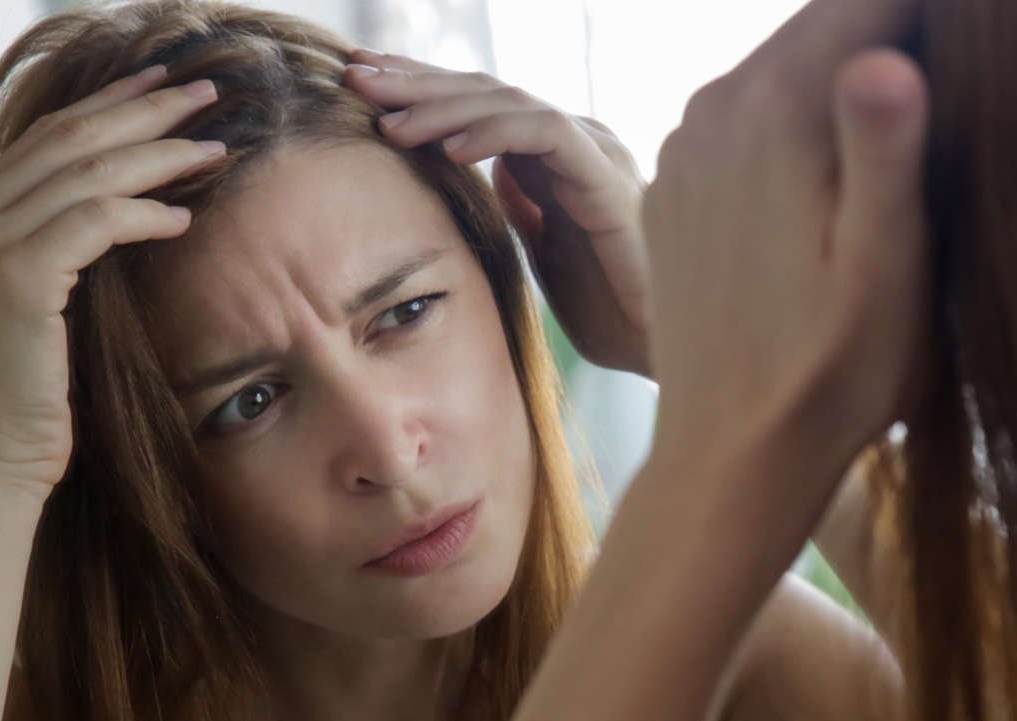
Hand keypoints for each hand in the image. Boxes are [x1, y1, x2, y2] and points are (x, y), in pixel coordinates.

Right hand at [0, 67, 225, 497]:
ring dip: (160, 155)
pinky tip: (184, 216)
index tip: (166, 86)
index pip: (49, 136)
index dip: (110, 105)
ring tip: (214, 150)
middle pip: (73, 140)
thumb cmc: (10, 387)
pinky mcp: (22, 278)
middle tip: (205, 94)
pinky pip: (97, 221)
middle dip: (144, 111)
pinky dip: (144, 212)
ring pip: (91, 174)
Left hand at [343, 52, 651, 374]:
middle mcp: (577, 142)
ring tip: (387, 120)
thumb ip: (521, 209)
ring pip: (508, 101)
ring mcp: (594, 152)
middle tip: (354, 78)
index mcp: (557, 158)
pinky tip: (447, 150)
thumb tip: (490, 173)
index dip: (422, 93)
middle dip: (416, 83)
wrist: (662, 347)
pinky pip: (543, 133)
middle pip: (486, 92)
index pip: (481, 107)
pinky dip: (492, 133)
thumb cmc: (612, 313)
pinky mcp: (605, 176)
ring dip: (441, 105)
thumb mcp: (546, 255)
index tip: (362, 90)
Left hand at [643, 8, 929, 480]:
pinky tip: (837, 187)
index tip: (994, 50)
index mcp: (776, 104)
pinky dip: (800, 129)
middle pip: (828, 22)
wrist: (732, 460)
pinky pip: (750, 122)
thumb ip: (888, 150)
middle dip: (899, 37)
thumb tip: (890, 57)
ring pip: (787, 69)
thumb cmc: (832, 374)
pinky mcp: (679, 187)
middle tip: (964, 96)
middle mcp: (716, 104)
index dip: (944, 18)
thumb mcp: (888, 268)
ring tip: (911, 142)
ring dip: (848, 83)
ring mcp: (687, 145)